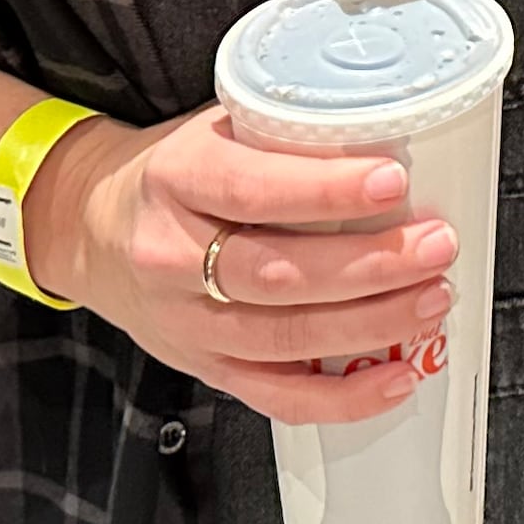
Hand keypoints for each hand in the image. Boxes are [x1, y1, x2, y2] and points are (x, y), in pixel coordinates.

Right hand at [39, 107, 459, 427]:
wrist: (88, 228)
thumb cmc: (169, 173)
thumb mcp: (213, 129)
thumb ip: (284, 133)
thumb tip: (389, 126)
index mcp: (176, 180)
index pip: (251, 189)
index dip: (324, 191)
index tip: (391, 181)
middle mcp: (173, 256)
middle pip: (275, 274)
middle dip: (368, 266)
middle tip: (435, 246)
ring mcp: (186, 322)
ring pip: (282, 338)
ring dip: (369, 326)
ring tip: (431, 301)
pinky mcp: (203, 367)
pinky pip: (275, 395)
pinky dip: (340, 398)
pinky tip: (394, 377)